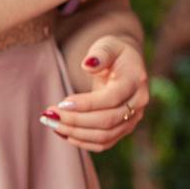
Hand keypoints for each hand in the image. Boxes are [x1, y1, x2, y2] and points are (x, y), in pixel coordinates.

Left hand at [43, 35, 149, 151]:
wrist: (126, 64)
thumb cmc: (113, 53)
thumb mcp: (108, 45)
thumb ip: (100, 53)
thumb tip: (89, 64)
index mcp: (136, 80)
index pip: (112, 98)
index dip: (87, 104)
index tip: (62, 102)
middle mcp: (139, 102)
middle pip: (108, 120)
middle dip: (76, 120)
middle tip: (50, 114)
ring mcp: (133, 117)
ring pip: (105, 135)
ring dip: (76, 133)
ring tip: (52, 123)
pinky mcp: (124, 128)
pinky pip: (104, 142)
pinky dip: (82, 142)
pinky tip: (63, 133)